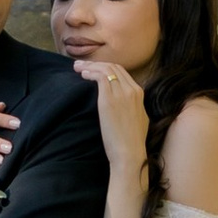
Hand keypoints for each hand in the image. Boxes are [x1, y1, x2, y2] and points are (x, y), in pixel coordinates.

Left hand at [90, 61, 150, 182]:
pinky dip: (90, 72)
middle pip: (113, 67)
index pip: (121, 72)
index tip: (94, 68)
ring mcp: (121, 93)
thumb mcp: (139, 119)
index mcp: (139, 93)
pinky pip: (100, 77)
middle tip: (82, 65)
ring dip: (90, 66)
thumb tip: (124, 103)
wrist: (129, 153)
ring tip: (78, 67)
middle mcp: (132, 90)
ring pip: (105, 69)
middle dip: (96, 64)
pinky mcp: (109, 99)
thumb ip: (133, 106)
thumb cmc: (131, 142)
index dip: (106, 67)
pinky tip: (83, 75)